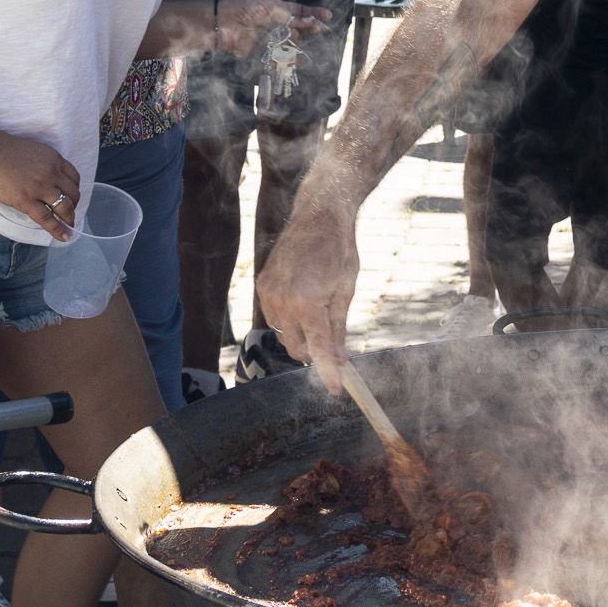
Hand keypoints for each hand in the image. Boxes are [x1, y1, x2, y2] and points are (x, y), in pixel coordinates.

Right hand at [0, 132, 82, 241]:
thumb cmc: (3, 150)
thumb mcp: (34, 151)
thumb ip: (44, 165)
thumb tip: (47, 180)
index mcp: (55, 159)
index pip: (74, 177)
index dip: (74, 190)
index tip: (72, 197)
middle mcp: (52, 173)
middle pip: (72, 193)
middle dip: (74, 206)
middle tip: (70, 214)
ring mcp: (40, 187)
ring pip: (63, 207)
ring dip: (68, 218)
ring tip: (69, 227)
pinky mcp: (25, 200)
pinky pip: (46, 218)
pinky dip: (57, 229)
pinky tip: (63, 236)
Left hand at [214, 0, 330, 55]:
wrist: (222, 25)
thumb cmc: (245, 10)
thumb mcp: (269, 7)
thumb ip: (289, 16)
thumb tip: (309, 22)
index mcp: (278, 9)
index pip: (301, 11)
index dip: (314, 14)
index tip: (328, 16)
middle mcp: (277, 24)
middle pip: (299, 29)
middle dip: (310, 30)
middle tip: (319, 31)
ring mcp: (271, 38)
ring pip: (291, 44)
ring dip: (299, 47)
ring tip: (304, 48)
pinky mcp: (263, 52)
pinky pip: (279, 57)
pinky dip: (287, 60)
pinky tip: (293, 61)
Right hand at [258, 199, 359, 393]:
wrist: (318, 216)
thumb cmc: (338, 251)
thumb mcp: (345, 291)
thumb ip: (338, 329)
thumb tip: (340, 360)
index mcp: (308, 304)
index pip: (319, 350)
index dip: (328, 373)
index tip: (335, 389)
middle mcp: (283, 301)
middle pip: (297, 348)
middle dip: (314, 351)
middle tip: (332, 341)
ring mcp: (268, 293)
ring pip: (284, 334)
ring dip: (300, 332)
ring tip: (318, 306)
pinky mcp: (261, 285)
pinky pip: (274, 315)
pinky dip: (288, 316)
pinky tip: (303, 297)